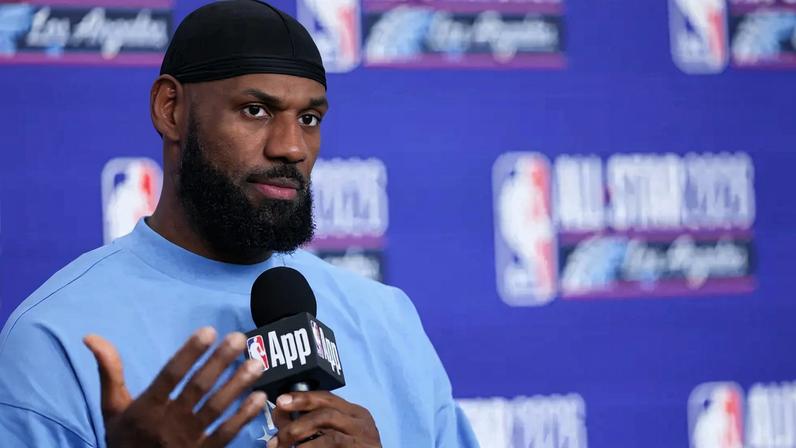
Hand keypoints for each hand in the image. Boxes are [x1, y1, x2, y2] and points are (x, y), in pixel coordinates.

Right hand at [83, 327, 266, 446]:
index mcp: (146, 409)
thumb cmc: (124, 440)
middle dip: (220, 361)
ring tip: (256, 363)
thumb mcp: (112, 408)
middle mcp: (167, 424)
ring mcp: (188, 441)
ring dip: (237, 385)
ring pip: (215, 409)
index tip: (208, 330)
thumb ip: (110, 371)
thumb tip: (91, 336)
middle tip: (239, 338)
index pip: (170, 375)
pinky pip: (226, 434)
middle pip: (197, 388)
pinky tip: (259, 396)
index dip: (189, 353)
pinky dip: (243, 416)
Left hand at [268, 391, 380, 446]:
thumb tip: (280, 414)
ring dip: (299, 432)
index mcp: (355, 414)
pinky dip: (310, 446)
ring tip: (282, 445)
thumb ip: (312, 427)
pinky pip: (332, 441)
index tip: (280, 402)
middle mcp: (361, 421)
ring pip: (327, 422)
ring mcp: (363, 436)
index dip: (302, 397)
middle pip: (326, 409)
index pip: (327, 398)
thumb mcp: (333, 438)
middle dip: (297, 416)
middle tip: (278, 432)